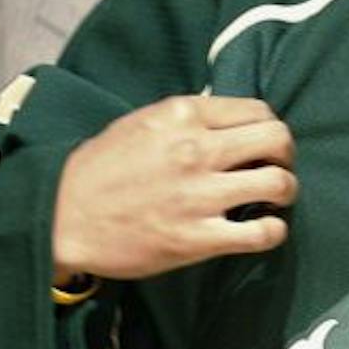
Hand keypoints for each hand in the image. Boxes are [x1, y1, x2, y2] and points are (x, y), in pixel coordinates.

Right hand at [52, 95, 295, 280]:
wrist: (62, 216)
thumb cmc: (100, 168)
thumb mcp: (142, 122)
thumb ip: (189, 119)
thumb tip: (231, 123)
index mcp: (183, 115)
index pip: (257, 110)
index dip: (269, 126)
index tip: (263, 143)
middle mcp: (196, 150)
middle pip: (277, 141)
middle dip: (286, 154)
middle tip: (277, 167)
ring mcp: (199, 196)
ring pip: (279, 184)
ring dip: (286, 192)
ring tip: (274, 200)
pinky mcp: (197, 239)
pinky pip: (261, 233)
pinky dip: (273, 231)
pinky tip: (263, 229)